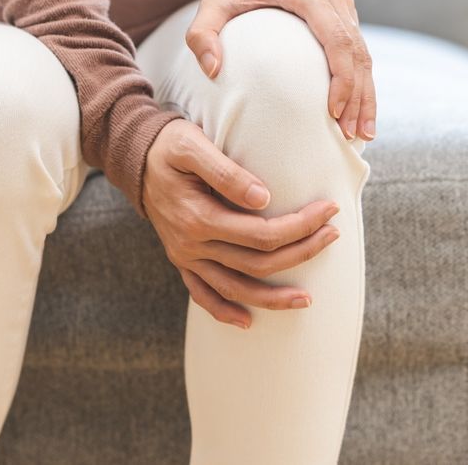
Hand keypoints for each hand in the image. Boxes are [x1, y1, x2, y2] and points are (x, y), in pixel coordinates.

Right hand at [143, 118, 340, 329]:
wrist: (134, 156)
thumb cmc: (168, 145)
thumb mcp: (193, 145)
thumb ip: (227, 172)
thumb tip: (264, 199)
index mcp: (198, 217)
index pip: (262, 233)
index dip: (300, 225)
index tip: (328, 210)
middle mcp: (191, 244)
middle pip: (257, 262)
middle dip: (301, 252)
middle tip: (333, 235)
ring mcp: (185, 256)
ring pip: (235, 287)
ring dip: (272, 298)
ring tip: (307, 299)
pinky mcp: (181, 260)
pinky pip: (202, 294)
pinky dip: (223, 311)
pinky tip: (247, 322)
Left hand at [186, 0, 376, 140]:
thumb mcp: (211, 6)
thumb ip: (202, 35)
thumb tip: (212, 70)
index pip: (336, 40)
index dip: (342, 79)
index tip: (334, 112)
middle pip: (357, 52)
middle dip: (358, 97)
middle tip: (352, 135)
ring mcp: (344, 4)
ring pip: (364, 55)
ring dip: (366, 96)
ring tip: (362, 134)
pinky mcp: (347, 14)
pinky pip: (360, 52)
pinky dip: (363, 84)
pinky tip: (359, 113)